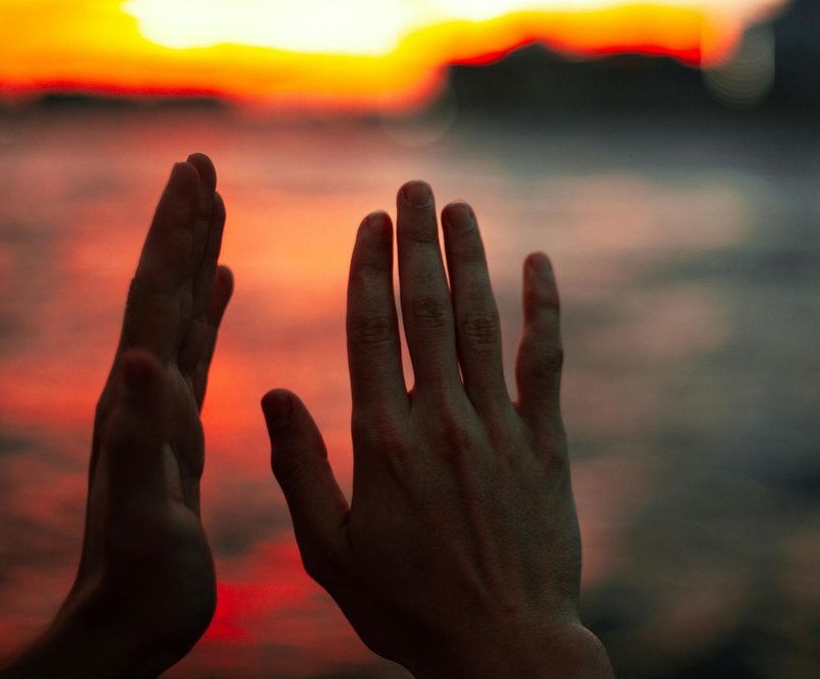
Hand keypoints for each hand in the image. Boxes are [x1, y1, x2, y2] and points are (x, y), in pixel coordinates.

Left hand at [0, 155, 231, 677]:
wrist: (128, 618)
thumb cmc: (142, 574)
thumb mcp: (146, 509)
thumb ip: (142, 436)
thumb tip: (138, 357)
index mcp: (138, 398)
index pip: (158, 297)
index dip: (177, 236)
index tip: (196, 173)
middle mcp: (141, 389)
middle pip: (165, 287)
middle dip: (182, 223)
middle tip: (199, 163)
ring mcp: (157, 405)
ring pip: (181, 310)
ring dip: (196, 254)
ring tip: (212, 206)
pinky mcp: (176, 425)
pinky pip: (196, 348)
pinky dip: (209, 307)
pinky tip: (220, 287)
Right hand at [262, 181, 612, 677]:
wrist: (504, 647)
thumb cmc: (409, 607)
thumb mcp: (331, 551)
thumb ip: (300, 469)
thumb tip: (274, 394)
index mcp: (382, 441)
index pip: (371, 330)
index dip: (370, 267)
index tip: (370, 220)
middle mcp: (441, 421)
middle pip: (426, 310)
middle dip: (418, 242)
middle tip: (414, 186)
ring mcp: (498, 428)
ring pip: (481, 323)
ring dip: (472, 259)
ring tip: (461, 207)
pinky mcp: (545, 443)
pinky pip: (544, 361)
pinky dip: (542, 310)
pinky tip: (539, 265)